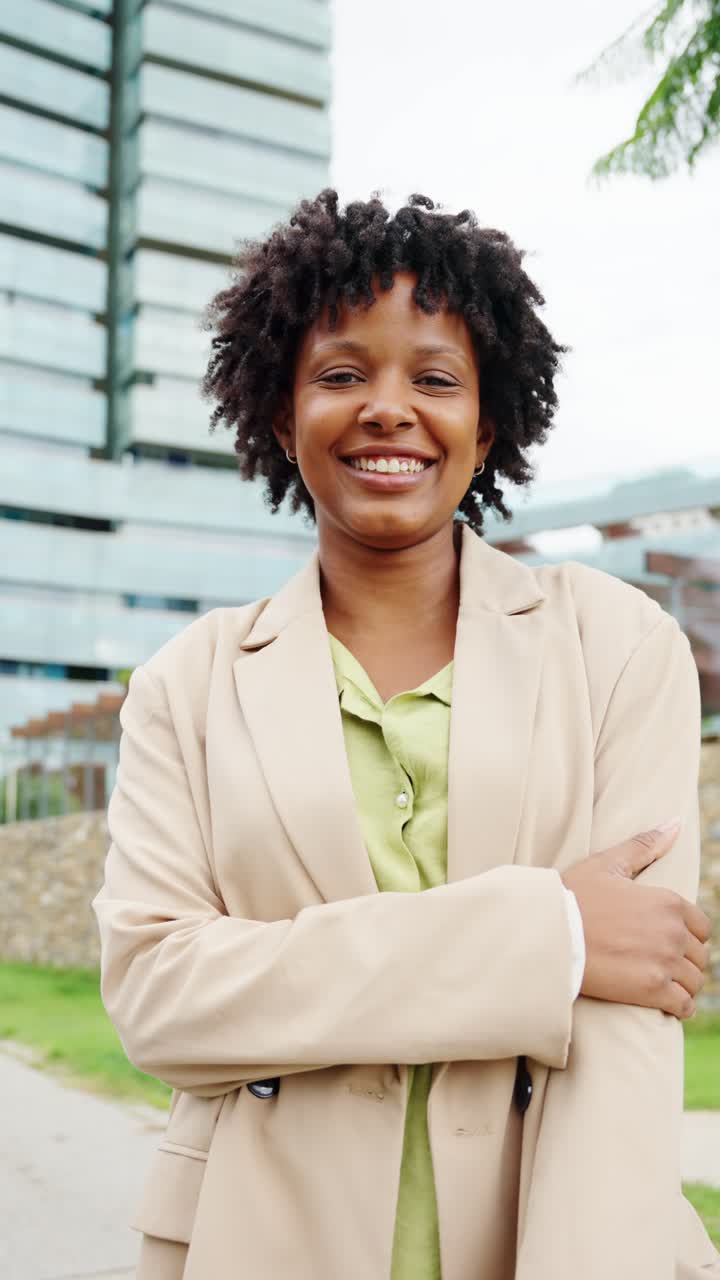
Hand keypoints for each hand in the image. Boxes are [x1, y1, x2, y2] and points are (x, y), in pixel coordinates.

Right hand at [561, 821, 711, 1018]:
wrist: (547, 933)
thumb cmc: (572, 896)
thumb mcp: (606, 864)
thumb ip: (644, 845)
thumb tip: (675, 823)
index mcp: (667, 901)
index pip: (701, 926)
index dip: (686, 935)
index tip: (667, 941)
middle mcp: (673, 931)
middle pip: (699, 955)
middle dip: (684, 960)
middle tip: (660, 964)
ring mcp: (664, 962)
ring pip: (694, 981)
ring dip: (682, 984)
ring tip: (661, 984)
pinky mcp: (652, 990)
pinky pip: (683, 1004)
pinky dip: (678, 1006)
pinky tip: (665, 1003)